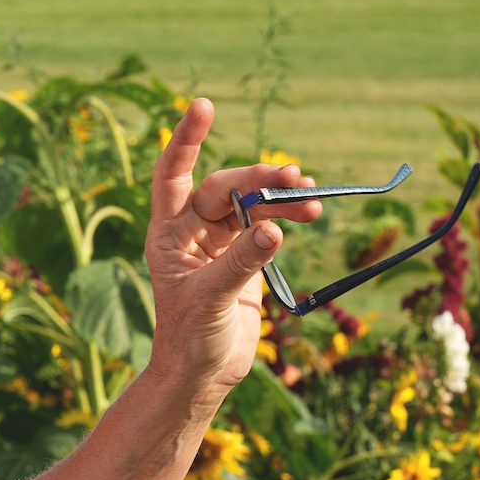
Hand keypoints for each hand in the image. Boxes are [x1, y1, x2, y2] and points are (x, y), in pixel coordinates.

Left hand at [143, 97, 321, 395]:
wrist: (203, 375)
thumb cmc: (191, 339)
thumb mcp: (212, 300)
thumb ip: (242, 262)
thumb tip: (275, 227)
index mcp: (168, 234)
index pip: (173, 174)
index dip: (187, 139)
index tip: (204, 104)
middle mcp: (191, 231)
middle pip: (227, 186)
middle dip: (260, 179)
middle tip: (295, 178)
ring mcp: (220, 242)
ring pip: (252, 203)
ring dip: (281, 196)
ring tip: (311, 198)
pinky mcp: (244, 257)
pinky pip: (269, 224)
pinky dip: (288, 216)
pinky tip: (308, 214)